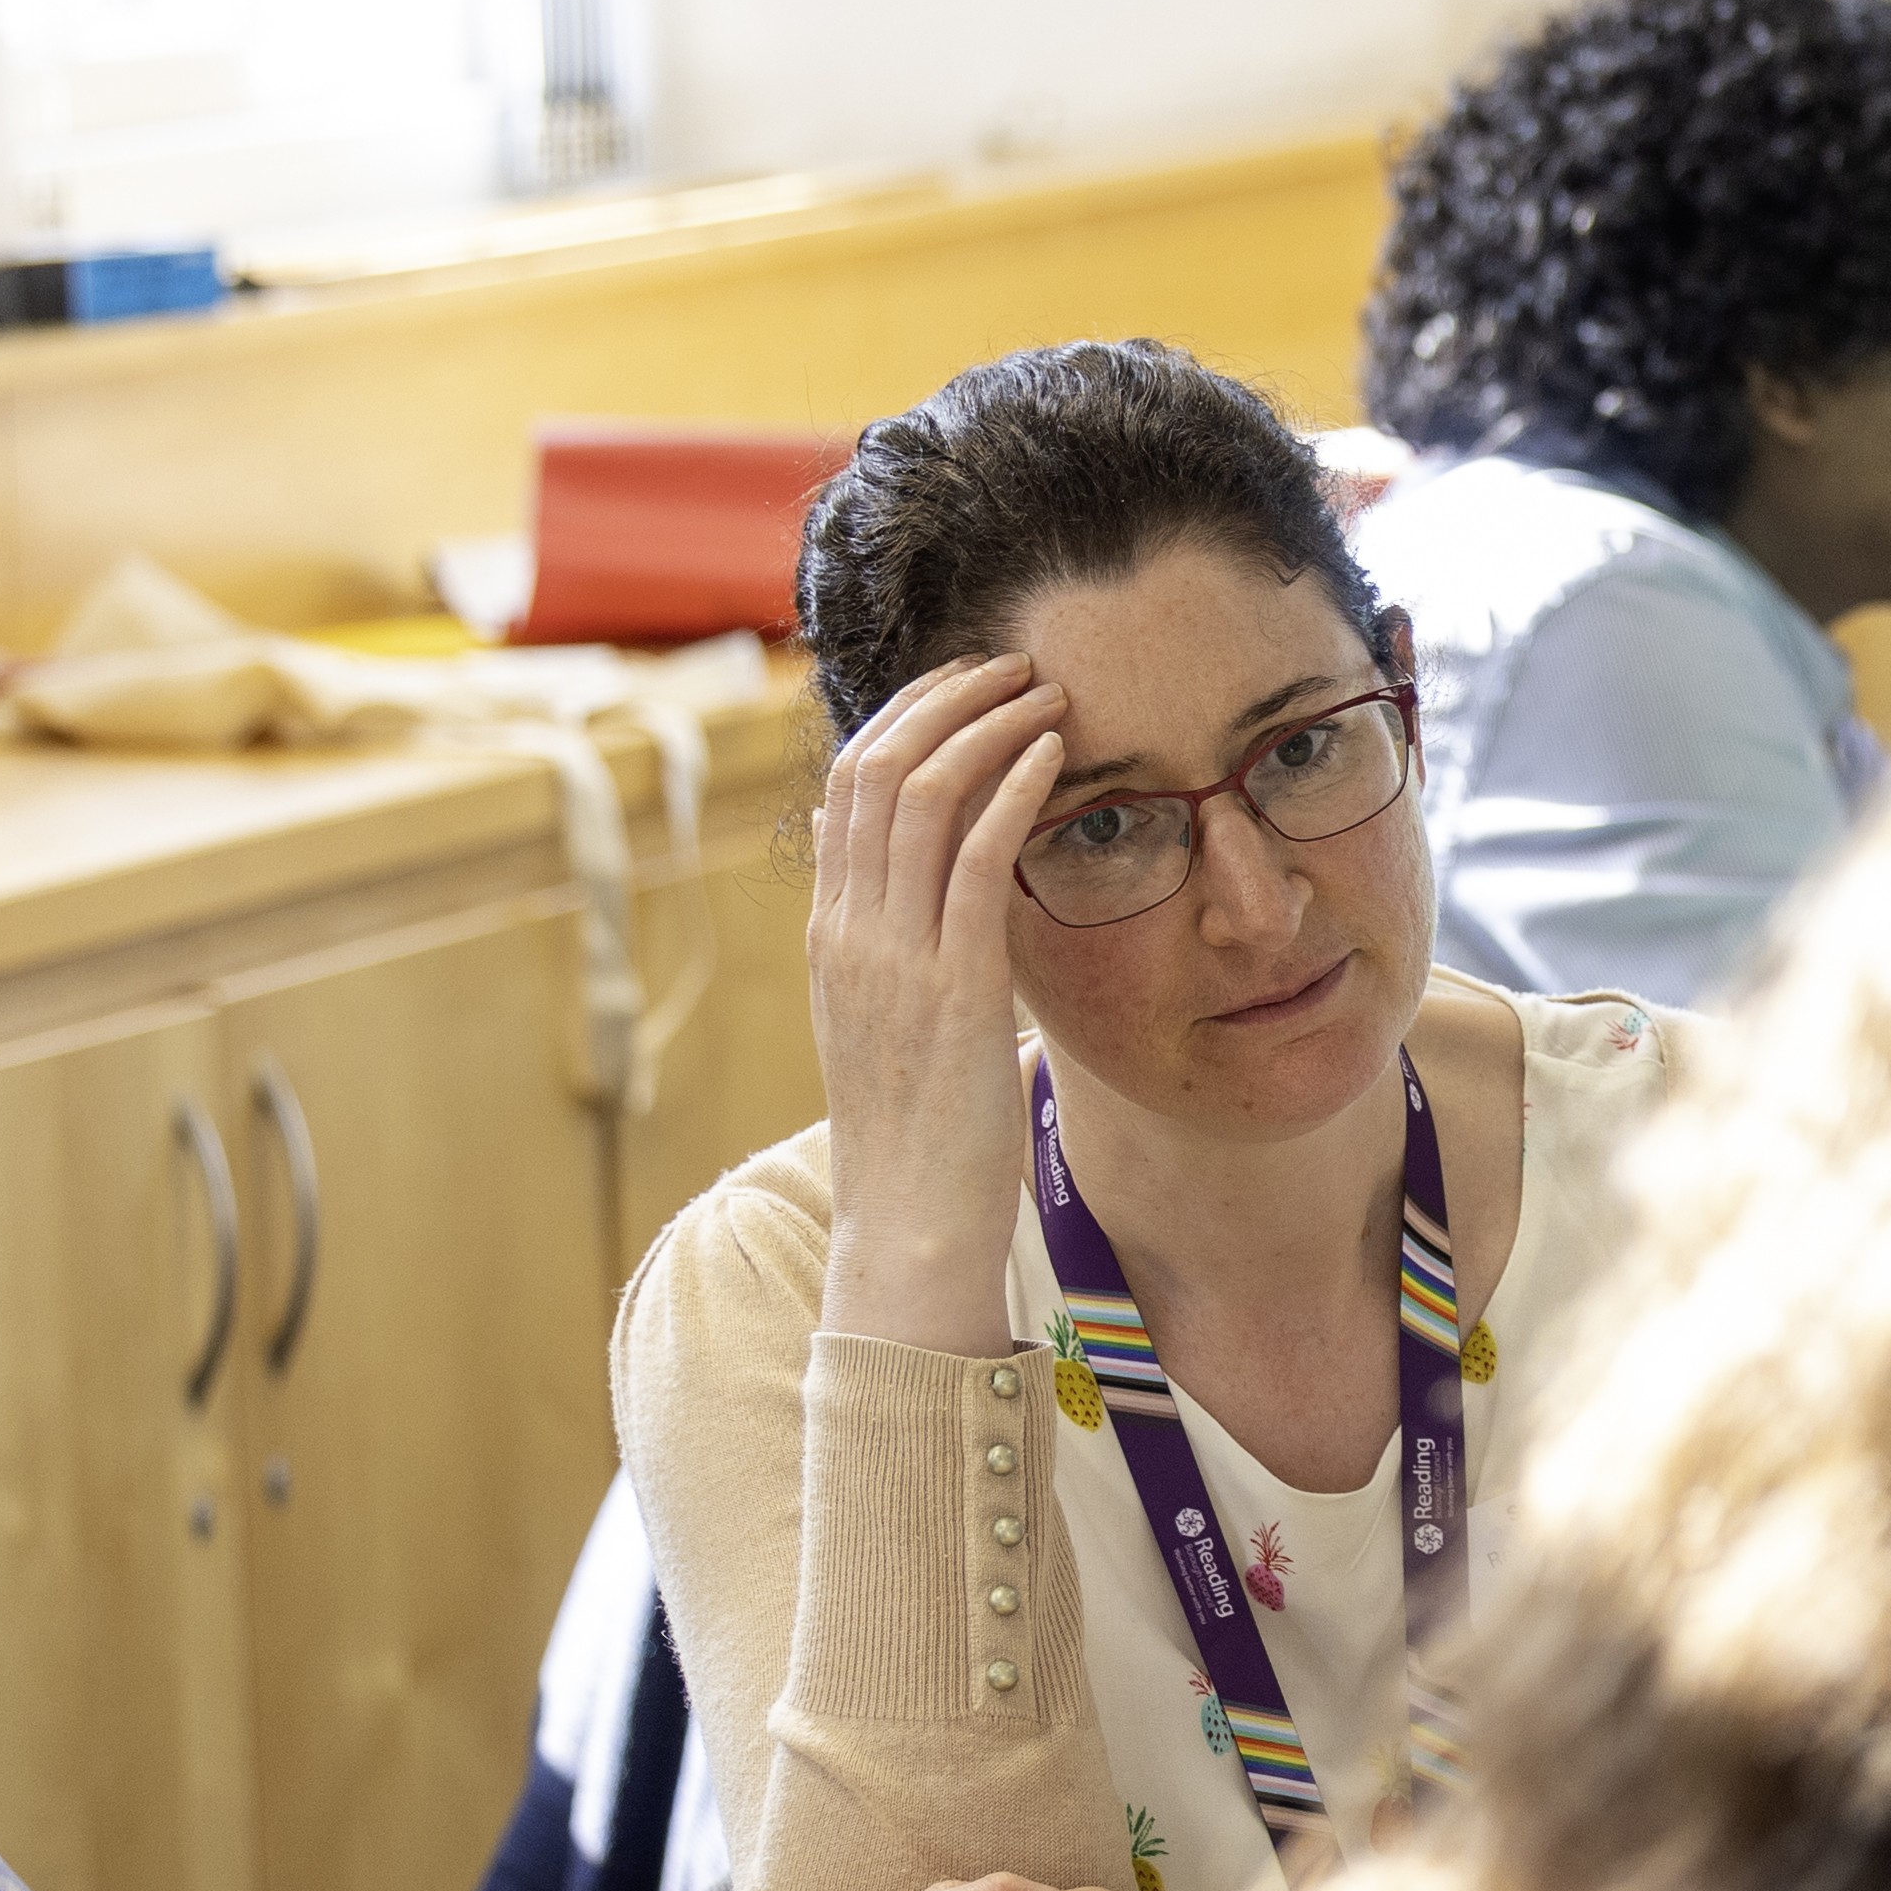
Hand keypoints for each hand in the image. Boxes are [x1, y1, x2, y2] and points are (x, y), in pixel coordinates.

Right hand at [807, 651, 1070, 1347]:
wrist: (906, 1226)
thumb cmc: (919, 1133)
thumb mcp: (889, 1019)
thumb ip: (895, 940)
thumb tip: (893, 863)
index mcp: (834, 935)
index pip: (848, 789)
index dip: (904, 719)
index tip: (964, 685)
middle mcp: (850, 932)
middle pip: (876, 769)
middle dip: (944, 699)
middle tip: (1011, 664)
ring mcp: (893, 958)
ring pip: (920, 797)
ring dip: (986, 727)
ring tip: (1045, 691)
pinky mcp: (952, 988)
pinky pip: (976, 862)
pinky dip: (1013, 792)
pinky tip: (1055, 756)